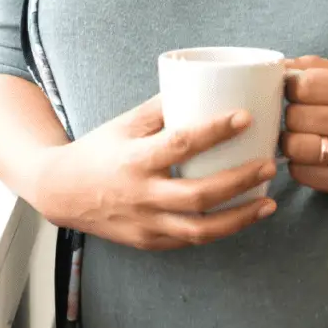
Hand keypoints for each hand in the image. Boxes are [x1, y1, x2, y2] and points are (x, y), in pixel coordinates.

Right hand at [34, 95, 277, 249]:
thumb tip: (203, 85)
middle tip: (268, 165)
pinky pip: (189, 241)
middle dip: (240, 181)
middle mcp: (140, 195)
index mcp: (133, 160)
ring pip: (200, 229)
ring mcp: (144, 223)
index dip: (214, 130)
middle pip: (198, 195)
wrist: (59, 192)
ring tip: (268, 203)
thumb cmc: (97, 151)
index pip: (179, 144)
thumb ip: (161, 109)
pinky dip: (219, 231)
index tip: (245, 117)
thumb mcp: (123, 124)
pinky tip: (241, 217)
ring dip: (240, 217)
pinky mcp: (148, 241)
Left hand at [281, 55, 327, 201]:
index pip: (305, 84)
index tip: (297, 97)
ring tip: (303, 142)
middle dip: (292, 119)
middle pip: (294, 116)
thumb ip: (319, 68)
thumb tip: (281, 64)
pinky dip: (299, 167)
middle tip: (302, 123)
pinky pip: (301, 173)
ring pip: (293, 145)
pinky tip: (312, 161)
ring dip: (290, 144)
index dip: (291, 90)